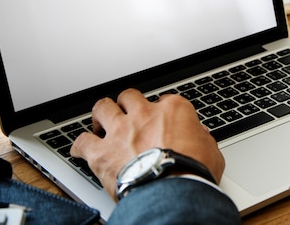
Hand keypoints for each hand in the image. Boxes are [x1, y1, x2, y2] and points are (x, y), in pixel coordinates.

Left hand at [71, 88, 223, 199]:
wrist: (173, 192)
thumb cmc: (193, 172)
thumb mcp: (210, 151)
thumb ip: (202, 139)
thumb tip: (200, 138)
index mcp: (173, 110)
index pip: (164, 100)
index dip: (161, 111)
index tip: (161, 121)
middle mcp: (144, 114)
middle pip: (129, 96)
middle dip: (127, 104)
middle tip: (127, 114)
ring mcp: (120, 131)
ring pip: (102, 108)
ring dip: (101, 115)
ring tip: (101, 122)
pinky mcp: (101, 152)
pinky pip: (82, 141)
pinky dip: (80, 145)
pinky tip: (80, 150)